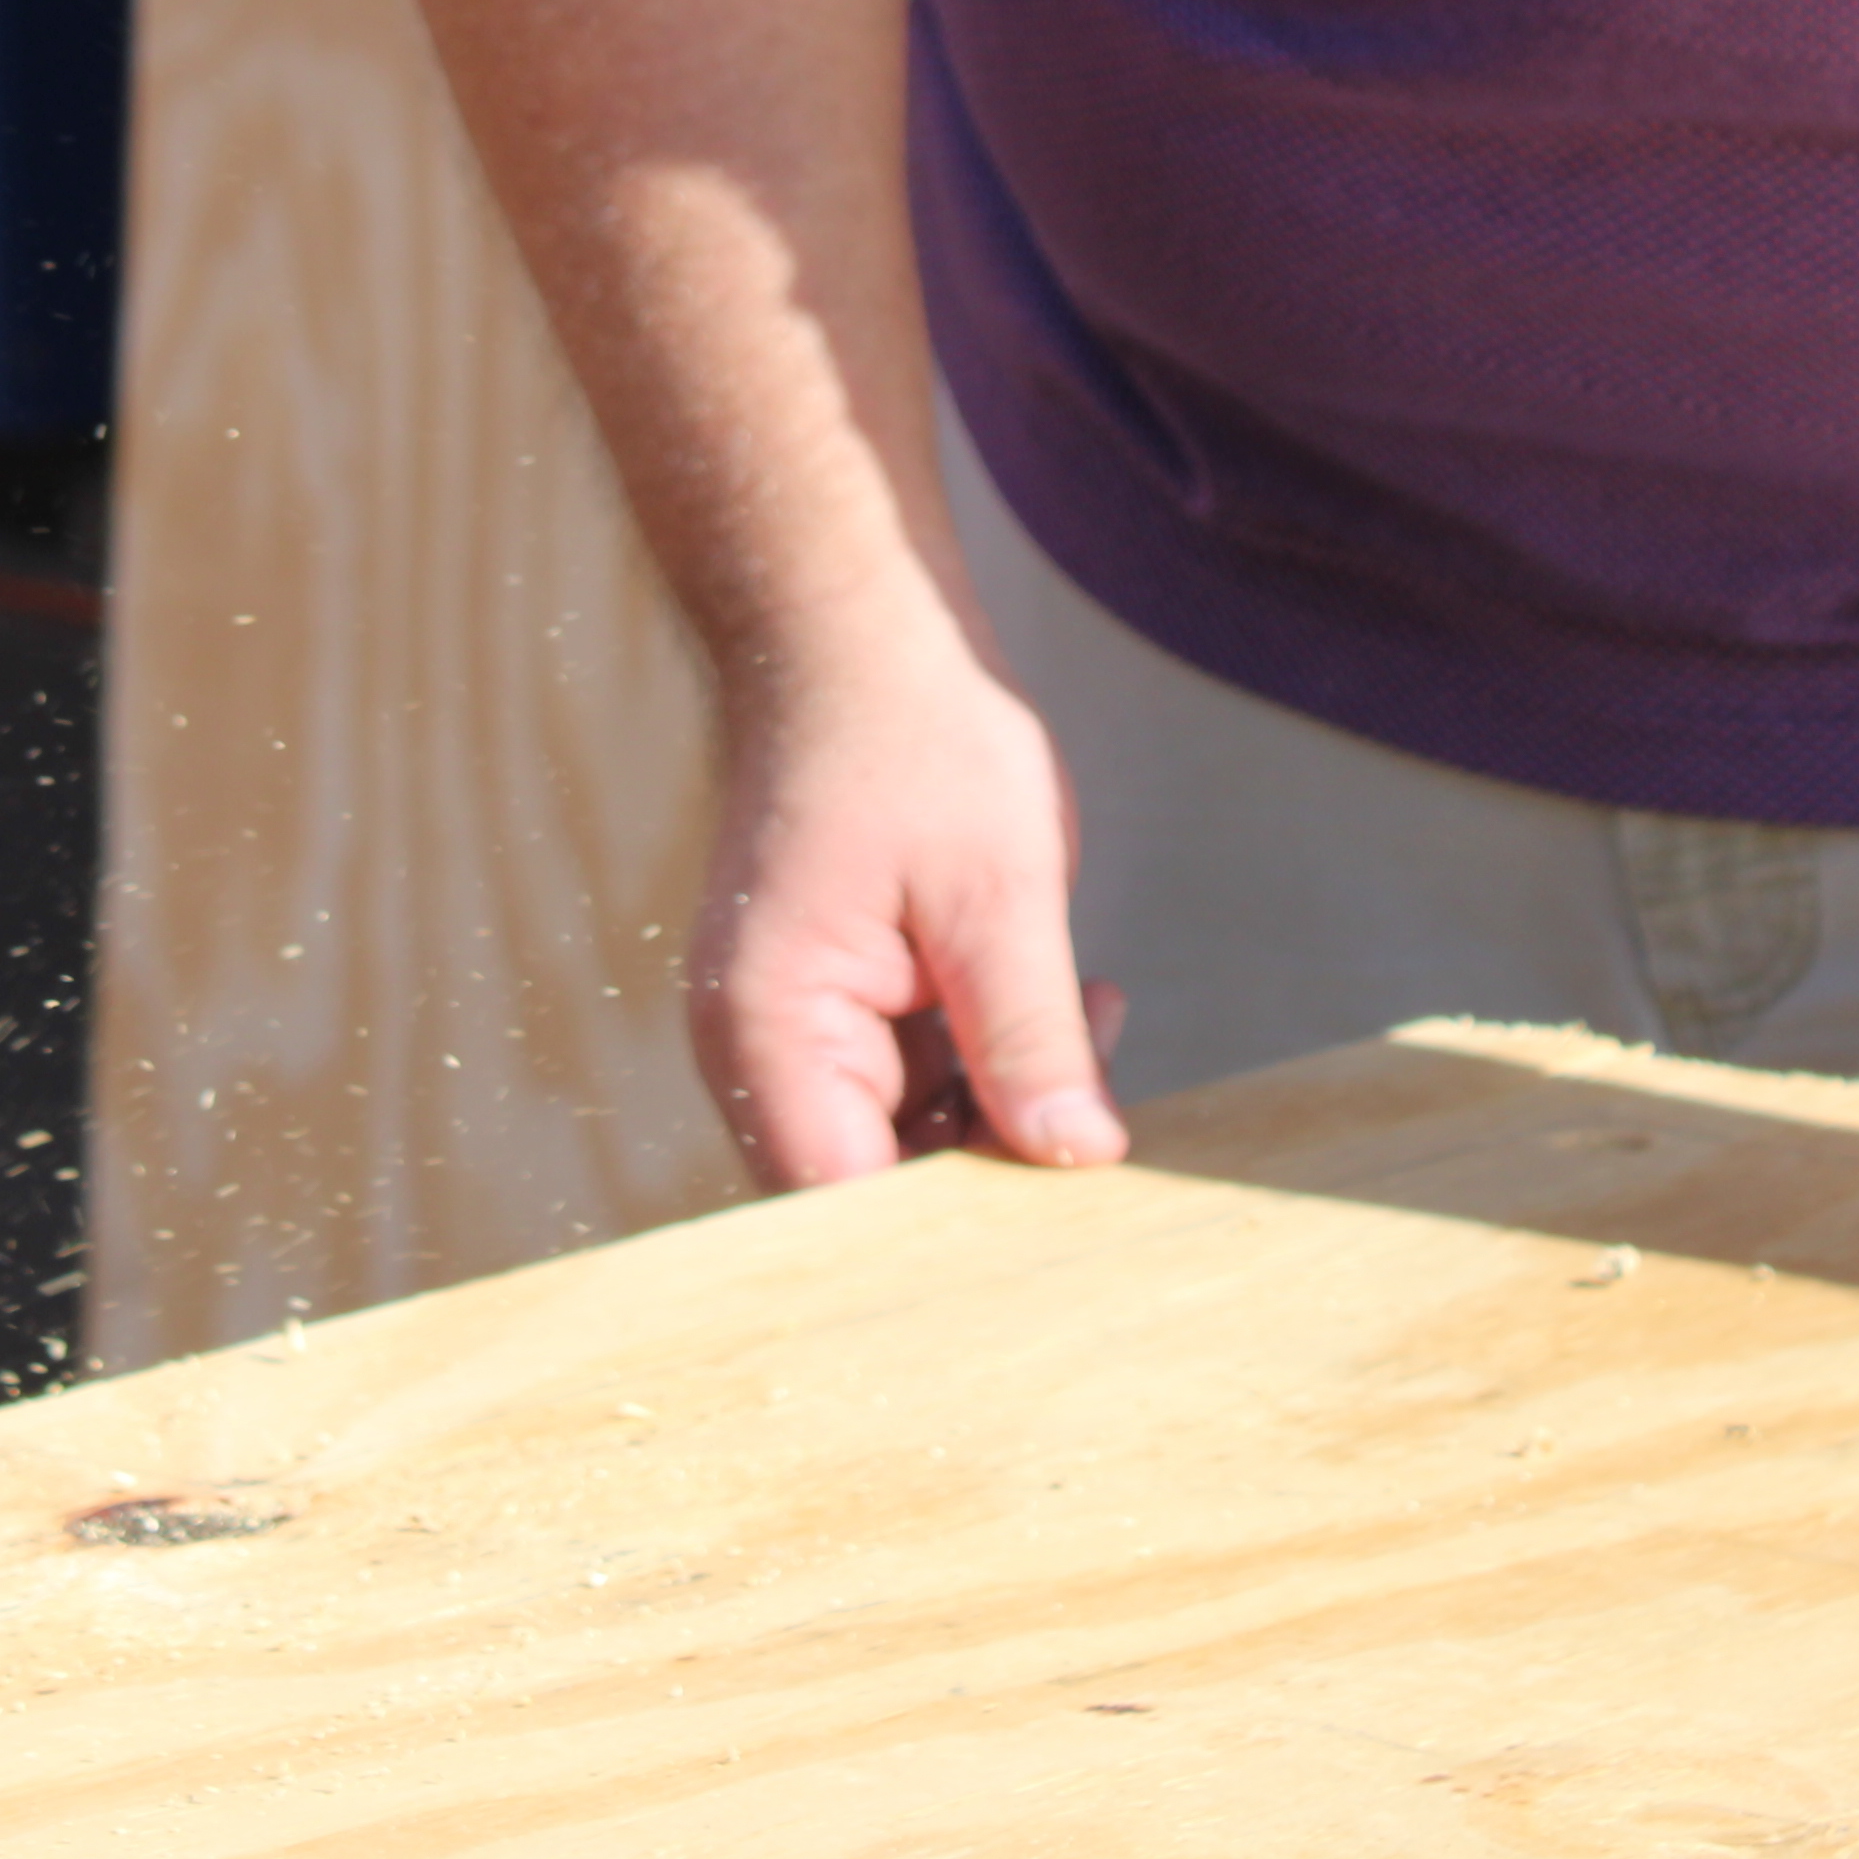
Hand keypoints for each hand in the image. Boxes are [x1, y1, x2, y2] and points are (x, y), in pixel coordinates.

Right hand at [689, 619, 1122, 1186]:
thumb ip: (1030, 1037)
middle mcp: (758, 1044)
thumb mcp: (998, 892)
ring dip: (1005, 1106)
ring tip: (1094, 1016)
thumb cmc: (907, 733)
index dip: (950, 1230)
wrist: (851, 628)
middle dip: (995, 1158)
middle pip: (872, 1184)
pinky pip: (911, 1080)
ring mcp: (790, 1024)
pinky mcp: (834, 1001)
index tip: (1058, 1213)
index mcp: (771, 1026)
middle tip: (1100, 1093)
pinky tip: (1067, 1003)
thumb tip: (1079, 1157)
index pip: (844, 1200)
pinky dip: (989, 1061)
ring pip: (902, 1136)